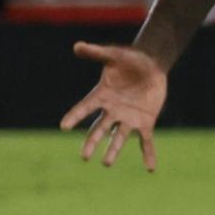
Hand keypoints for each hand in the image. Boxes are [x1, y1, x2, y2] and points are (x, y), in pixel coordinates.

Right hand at [59, 42, 166, 170]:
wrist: (151, 66)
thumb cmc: (130, 61)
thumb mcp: (114, 55)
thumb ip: (97, 53)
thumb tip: (77, 45)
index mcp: (102, 96)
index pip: (85, 108)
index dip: (74, 116)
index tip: (63, 125)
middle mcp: (112, 111)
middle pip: (99, 129)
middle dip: (93, 142)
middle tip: (85, 156)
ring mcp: (128, 118)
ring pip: (119, 138)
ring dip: (113, 150)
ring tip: (106, 163)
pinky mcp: (145, 122)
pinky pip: (146, 141)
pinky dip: (148, 154)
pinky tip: (150, 168)